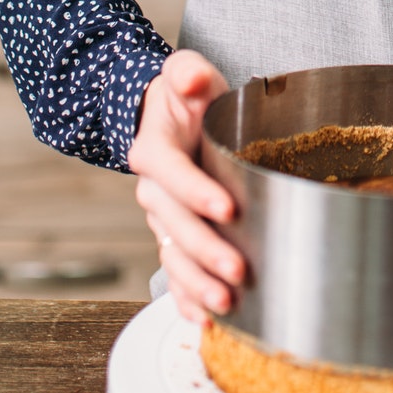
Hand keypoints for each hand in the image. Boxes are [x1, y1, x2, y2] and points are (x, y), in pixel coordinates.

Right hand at [128, 50, 243, 325]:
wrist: (167, 121)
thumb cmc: (186, 100)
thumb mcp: (186, 74)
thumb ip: (187, 72)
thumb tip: (191, 81)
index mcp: (154, 150)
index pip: (171, 173)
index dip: (196, 192)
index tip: (228, 208)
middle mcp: (154, 191)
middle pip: (174, 226)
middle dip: (205, 251)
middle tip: (238, 270)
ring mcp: (162, 220)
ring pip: (172, 257)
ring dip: (197, 284)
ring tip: (226, 304)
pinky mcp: (172, 239)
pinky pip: (173, 275)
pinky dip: (185, 299)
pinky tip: (204, 320)